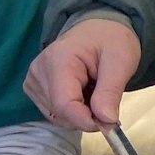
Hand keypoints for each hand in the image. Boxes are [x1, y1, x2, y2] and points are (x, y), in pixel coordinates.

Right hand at [24, 18, 140, 131]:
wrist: (98, 30)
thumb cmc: (111, 41)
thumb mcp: (121, 62)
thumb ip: (111, 91)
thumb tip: (106, 121)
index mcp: (58, 59)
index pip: (64, 104)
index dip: (86, 120)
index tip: (109, 124)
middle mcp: (38, 71)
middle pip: (60, 113)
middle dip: (87, 117)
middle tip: (108, 103)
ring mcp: (33, 81)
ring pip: (57, 117)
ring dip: (81, 114)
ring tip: (95, 92)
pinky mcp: (34, 89)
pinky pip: (54, 113)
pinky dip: (73, 111)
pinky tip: (84, 95)